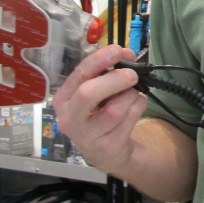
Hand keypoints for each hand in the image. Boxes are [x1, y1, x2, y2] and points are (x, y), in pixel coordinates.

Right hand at [53, 44, 146, 175]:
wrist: (107, 151)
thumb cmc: (99, 114)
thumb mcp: (95, 93)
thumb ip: (104, 74)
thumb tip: (125, 55)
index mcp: (64, 100)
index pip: (79, 74)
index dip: (100, 59)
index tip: (118, 51)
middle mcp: (70, 119)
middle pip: (88, 93)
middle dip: (114, 79)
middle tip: (132, 75)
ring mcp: (87, 136)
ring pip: (115, 108)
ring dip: (131, 96)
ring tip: (132, 95)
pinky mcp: (107, 147)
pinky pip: (130, 118)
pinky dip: (139, 105)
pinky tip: (135, 106)